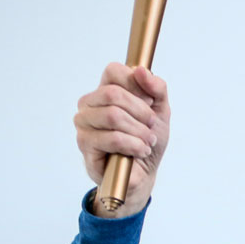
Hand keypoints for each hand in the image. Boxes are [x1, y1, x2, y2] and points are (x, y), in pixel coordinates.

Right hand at [74, 63, 170, 215]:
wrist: (143, 173)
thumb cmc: (147, 139)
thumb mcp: (160, 111)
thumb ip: (157, 88)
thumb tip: (141, 70)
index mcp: (105, 90)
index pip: (113, 71)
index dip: (136, 84)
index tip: (150, 101)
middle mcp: (89, 104)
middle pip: (113, 94)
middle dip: (141, 111)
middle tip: (151, 126)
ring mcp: (84, 124)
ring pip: (112, 116)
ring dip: (139, 131)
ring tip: (147, 142)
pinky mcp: (85, 145)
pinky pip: (112, 138)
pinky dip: (133, 145)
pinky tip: (139, 151)